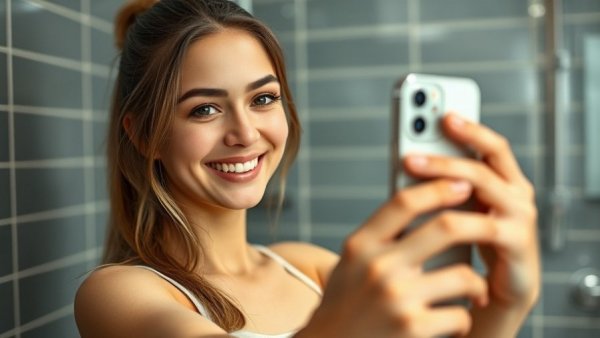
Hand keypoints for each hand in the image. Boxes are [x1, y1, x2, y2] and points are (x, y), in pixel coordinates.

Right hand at [297, 114, 538, 337]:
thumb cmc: (346, 302)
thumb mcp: (352, 262)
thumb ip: (380, 236)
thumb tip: (425, 203)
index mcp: (361, 245)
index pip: (404, 202)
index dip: (438, 187)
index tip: (462, 183)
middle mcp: (377, 267)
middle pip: (444, 228)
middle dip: (479, 224)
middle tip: (494, 227)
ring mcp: (397, 299)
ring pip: (464, 276)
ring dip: (475, 285)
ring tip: (473, 292)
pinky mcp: (414, 329)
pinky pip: (461, 314)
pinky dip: (462, 319)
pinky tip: (451, 322)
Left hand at [404, 114, 539, 311]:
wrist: (491, 297)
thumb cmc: (468, 250)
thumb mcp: (453, 211)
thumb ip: (442, 188)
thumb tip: (406, 159)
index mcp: (504, 183)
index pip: (492, 147)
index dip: (471, 129)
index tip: (443, 114)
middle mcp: (517, 195)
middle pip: (485, 161)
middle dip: (445, 152)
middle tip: (410, 152)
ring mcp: (521, 219)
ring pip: (484, 185)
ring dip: (446, 173)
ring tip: (412, 166)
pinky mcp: (519, 245)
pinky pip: (487, 225)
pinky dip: (458, 216)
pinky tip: (431, 211)